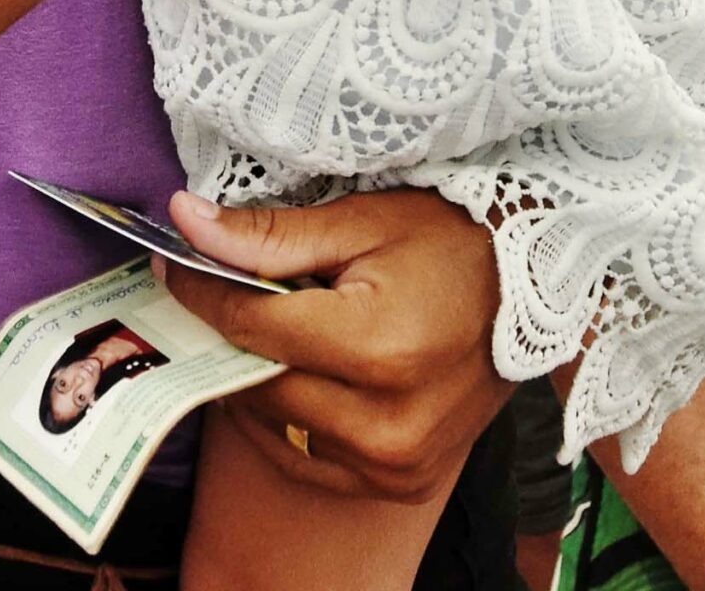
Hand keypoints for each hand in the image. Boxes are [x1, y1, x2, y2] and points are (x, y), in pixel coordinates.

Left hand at [158, 188, 507, 500]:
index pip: (251, 327)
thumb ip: (271, 236)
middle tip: (210, 287)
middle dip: (223, 334)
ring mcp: (396, 463)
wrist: (533, 290)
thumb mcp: (363, 222)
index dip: (200, 291)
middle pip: (257, 383)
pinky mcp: (402, 483)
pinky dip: (289, 415)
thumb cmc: (451, 241)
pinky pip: (310, 456)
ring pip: (276, 426)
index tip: (170, 259)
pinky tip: (298, 369)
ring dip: (254, 377)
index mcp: (378, 348)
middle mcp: (387, 422)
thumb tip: (184, 222)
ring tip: (263, 325)